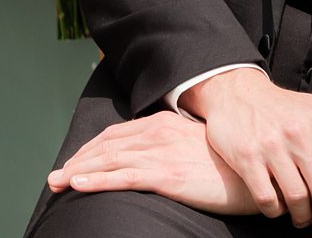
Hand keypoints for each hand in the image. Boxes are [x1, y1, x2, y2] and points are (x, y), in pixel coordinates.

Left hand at [48, 114, 253, 215]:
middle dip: (77, 162)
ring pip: (108, 161)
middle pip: (106, 147)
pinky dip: (96, 181)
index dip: (91, 149)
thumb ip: (174, 144)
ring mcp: (162, 154)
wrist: (257, 172)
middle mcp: (159, 134)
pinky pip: (123, 178)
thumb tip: (157, 154)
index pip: (117, 134)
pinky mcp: (167, 176)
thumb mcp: (197, 145)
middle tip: (55, 177)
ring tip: (57, 183)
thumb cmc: (230, 163)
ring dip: (78, 172)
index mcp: (165, 124)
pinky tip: (78, 186)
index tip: (74, 163)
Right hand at [187, 67, 311, 226]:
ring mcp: (272, 148)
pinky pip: (266, 198)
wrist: (239, 93)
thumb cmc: (287, 107)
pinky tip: (280, 209)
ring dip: (303, 217)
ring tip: (304, 219)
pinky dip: (276, 211)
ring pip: (296, 198)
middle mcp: (299, 136)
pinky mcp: (247, 159)